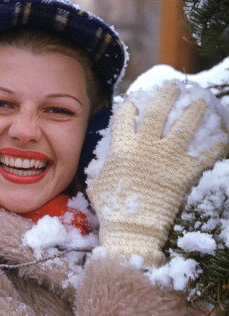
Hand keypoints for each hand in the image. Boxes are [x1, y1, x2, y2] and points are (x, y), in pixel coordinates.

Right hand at [87, 82, 227, 266]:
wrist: (132, 229)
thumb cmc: (112, 209)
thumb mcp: (98, 184)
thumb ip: (102, 169)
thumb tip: (103, 165)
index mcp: (123, 147)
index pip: (126, 117)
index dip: (131, 105)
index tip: (137, 98)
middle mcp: (145, 147)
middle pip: (157, 113)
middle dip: (166, 96)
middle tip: (173, 87)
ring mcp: (166, 158)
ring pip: (183, 127)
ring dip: (194, 112)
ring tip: (201, 100)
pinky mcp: (184, 173)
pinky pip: (203, 155)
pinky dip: (215, 145)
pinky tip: (223, 136)